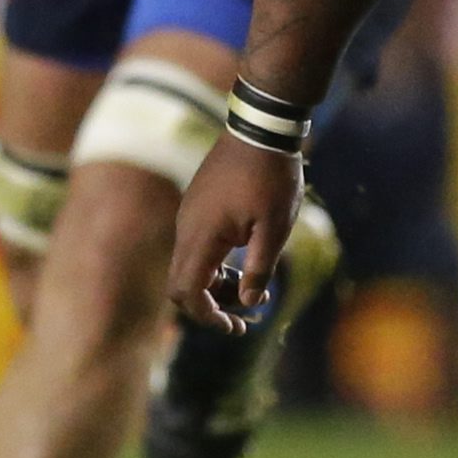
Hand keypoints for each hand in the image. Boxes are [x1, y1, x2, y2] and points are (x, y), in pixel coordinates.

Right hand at [168, 137, 304, 336]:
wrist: (261, 130)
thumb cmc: (272, 177)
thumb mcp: (275, 228)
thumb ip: (259, 268)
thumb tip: (246, 302)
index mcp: (201, 238)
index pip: (186, 293)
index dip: (208, 317)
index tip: (236, 327)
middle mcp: (186, 229)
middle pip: (182, 283)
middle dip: (209, 306)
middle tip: (243, 318)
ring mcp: (189, 216)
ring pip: (189, 264)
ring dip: (213, 284)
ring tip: (249, 290)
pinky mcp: (197, 206)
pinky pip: (196, 245)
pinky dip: (214, 263)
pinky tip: (243, 262)